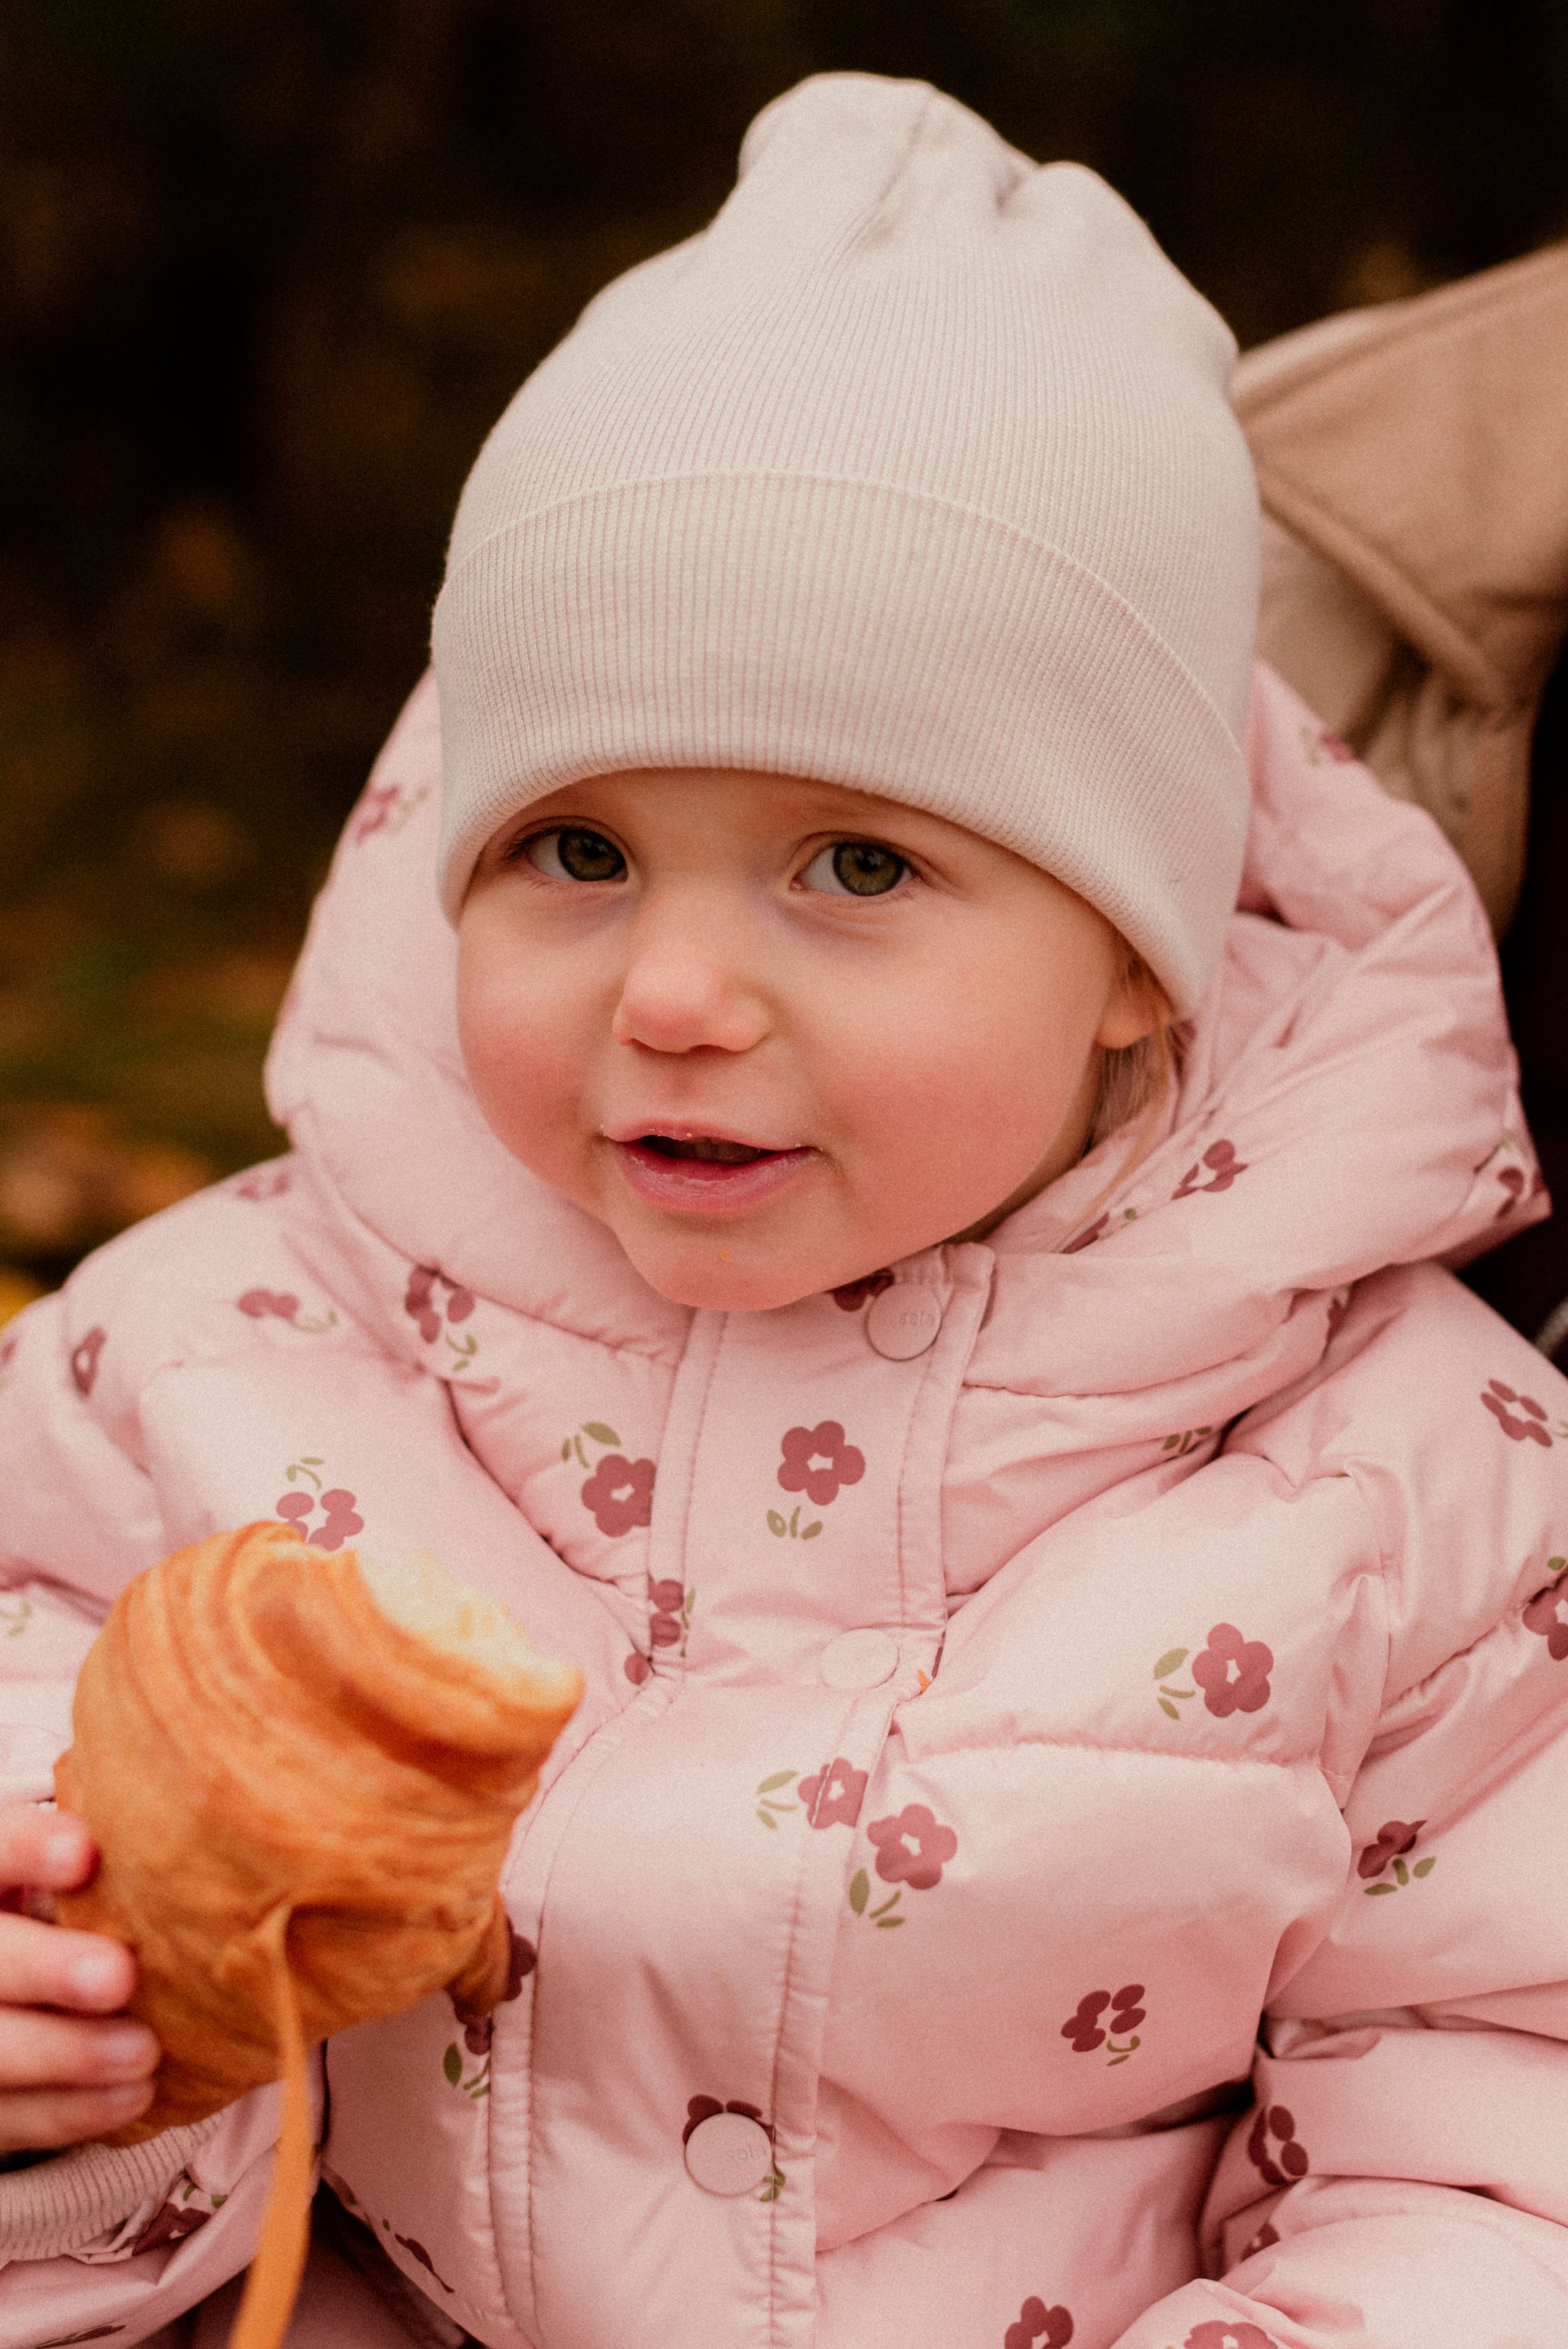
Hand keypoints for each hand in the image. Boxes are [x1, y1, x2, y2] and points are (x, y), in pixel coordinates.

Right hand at [0, 1803, 156, 2151]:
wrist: (38, 1987)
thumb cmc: (84, 1906)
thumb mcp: (85, 1870)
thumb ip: (126, 1862)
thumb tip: (224, 1842)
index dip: (26, 1850)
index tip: (83, 1853)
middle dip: (46, 1968)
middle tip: (118, 1976)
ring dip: (67, 2052)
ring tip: (143, 2052)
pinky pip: (11, 2114)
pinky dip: (71, 2110)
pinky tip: (134, 2096)